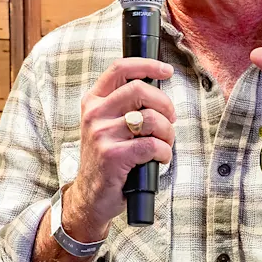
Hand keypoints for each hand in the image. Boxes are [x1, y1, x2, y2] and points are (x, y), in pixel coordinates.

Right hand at [64, 58, 176, 240]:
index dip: (147, 65)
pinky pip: (152, 145)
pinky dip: (164, 152)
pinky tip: (160, 158)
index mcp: (94, 102)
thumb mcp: (107, 126)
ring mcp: (102, 134)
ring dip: (167, 132)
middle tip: (170, 119)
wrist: (90, 196)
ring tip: (165, 143)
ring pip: (150, 119)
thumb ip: (124, 106)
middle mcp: (94, 114)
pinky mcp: (112, 156)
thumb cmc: (107, 159)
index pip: (120, 69)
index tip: (166, 71)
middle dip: (165, 104)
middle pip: (139, 90)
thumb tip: (159, 93)